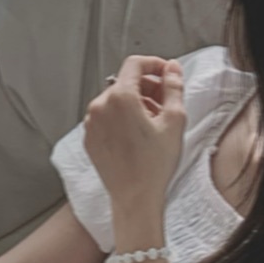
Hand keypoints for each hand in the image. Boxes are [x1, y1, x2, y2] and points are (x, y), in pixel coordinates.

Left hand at [84, 55, 186, 215]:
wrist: (135, 198)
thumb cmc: (154, 165)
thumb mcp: (174, 121)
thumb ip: (174, 87)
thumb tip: (172, 69)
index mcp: (119, 98)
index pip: (135, 64)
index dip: (154, 64)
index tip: (166, 72)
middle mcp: (99, 106)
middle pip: (126, 82)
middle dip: (148, 87)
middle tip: (166, 103)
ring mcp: (91, 123)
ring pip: (116, 100)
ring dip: (136, 103)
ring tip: (153, 123)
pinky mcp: (89, 138)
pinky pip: (106, 117)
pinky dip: (122, 118)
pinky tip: (138, 135)